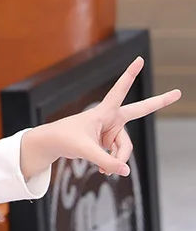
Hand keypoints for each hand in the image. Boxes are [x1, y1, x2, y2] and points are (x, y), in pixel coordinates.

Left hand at [31, 57, 180, 177]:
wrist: (53, 144)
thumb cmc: (65, 139)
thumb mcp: (84, 150)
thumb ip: (105, 161)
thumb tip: (125, 171)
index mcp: (104, 111)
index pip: (119, 90)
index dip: (130, 75)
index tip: (140, 59)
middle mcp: (111, 119)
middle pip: (139, 111)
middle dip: (159, 102)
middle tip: (178, 92)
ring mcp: (111, 130)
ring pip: (125, 148)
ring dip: (117, 160)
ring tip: (104, 170)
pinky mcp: (109, 141)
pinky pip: (118, 155)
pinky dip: (112, 164)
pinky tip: (104, 170)